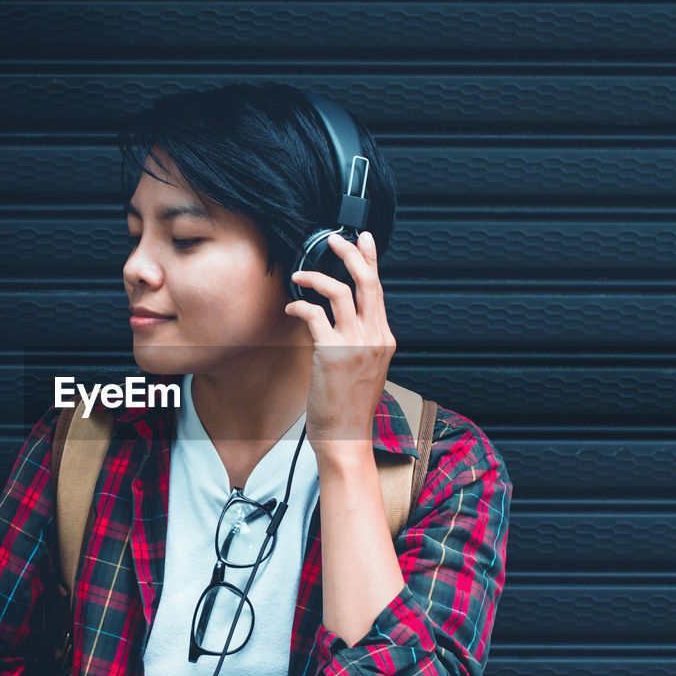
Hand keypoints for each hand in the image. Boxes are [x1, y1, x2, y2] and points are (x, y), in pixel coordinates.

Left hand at [283, 230, 395, 453]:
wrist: (346, 436)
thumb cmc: (349, 407)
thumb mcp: (365, 367)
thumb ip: (360, 340)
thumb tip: (340, 318)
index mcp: (384, 338)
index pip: (378, 290)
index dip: (371, 260)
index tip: (362, 240)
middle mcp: (375, 337)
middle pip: (368, 282)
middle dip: (351, 254)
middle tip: (334, 239)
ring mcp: (356, 344)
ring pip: (342, 291)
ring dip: (317, 276)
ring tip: (300, 274)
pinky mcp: (333, 353)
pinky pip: (315, 315)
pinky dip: (300, 305)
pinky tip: (291, 307)